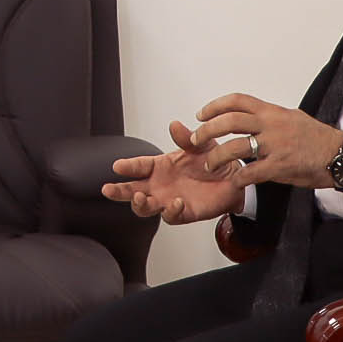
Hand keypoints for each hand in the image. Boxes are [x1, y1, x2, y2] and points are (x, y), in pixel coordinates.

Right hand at [102, 120, 249, 224]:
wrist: (234, 179)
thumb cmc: (213, 160)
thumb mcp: (201, 145)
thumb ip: (187, 137)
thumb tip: (175, 125)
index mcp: (160, 166)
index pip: (139, 166)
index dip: (128, 166)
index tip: (117, 165)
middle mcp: (160, 185)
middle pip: (132, 190)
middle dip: (119, 191)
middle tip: (108, 189)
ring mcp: (169, 200)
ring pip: (145, 208)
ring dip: (140, 204)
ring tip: (141, 197)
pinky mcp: (183, 213)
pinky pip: (171, 216)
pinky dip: (170, 211)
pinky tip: (175, 202)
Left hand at [189, 94, 342, 189]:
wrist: (339, 154)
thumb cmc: (318, 138)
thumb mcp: (292, 118)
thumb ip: (271, 117)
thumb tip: (254, 116)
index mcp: (272, 112)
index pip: (237, 101)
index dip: (215, 106)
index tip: (201, 114)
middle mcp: (271, 125)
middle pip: (229, 121)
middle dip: (207, 131)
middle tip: (196, 140)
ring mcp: (275, 145)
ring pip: (235, 147)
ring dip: (217, 157)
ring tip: (210, 164)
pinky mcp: (280, 165)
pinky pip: (252, 172)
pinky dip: (239, 179)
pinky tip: (234, 183)